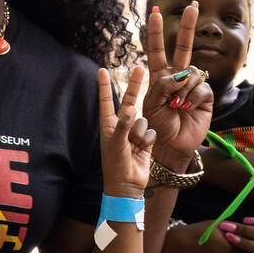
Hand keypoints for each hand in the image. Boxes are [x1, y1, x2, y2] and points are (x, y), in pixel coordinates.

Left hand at [99, 56, 155, 201]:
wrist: (127, 184)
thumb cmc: (116, 165)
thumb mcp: (116, 144)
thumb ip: (124, 126)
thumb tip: (132, 109)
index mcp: (109, 125)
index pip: (107, 100)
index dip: (104, 85)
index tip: (102, 69)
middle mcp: (122, 126)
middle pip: (130, 100)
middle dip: (135, 85)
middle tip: (140, 68)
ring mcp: (135, 132)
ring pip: (143, 119)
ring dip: (141, 131)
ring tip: (136, 145)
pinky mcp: (146, 140)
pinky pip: (151, 131)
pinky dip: (148, 139)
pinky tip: (144, 149)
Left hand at [140, 3, 214, 160]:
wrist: (171, 146)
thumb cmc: (157, 125)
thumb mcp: (151, 103)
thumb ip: (162, 85)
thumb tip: (181, 74)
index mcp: (160, 76)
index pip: (157, 50)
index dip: (157, 33)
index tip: (154, 13)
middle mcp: (178, 78)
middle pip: (184, 48)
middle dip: (189, 27)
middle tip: (193, 6)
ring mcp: (193, 87)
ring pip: (192, 73)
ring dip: (183, 89)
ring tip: (176, 106)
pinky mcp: (205, 98)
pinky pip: (201, 88)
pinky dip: (192, 98)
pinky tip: (186, 109)